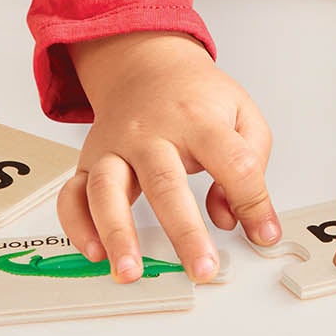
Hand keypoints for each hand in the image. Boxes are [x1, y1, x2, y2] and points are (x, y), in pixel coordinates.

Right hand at [59, 31, 278, 282]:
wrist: (147, 64)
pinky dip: (77, 225)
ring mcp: (116, 148)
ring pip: (107, 189)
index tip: (263, 235)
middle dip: (185, 232)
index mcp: (197, 120)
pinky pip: (72, 195)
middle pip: (166, 182)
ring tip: (130, 271)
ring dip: (117, 233)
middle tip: (203, 270)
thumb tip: (232, 218)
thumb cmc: (194, 97)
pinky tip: (94, 253)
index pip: (233, 163)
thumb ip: (251, 163)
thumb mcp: (241, 113)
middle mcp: (151, 134)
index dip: (253, 202)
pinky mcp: (90, 162)